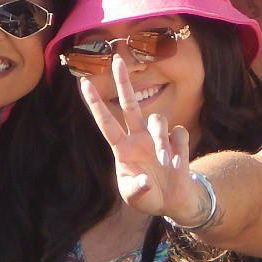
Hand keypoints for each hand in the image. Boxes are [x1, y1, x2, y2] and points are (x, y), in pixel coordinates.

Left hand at [77, 56, 207, 223]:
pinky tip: (177, 162)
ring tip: (165, 162)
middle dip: (124, 82)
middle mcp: (138, 137)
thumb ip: (136, 190)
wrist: (173, 202)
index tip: (83, 83)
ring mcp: (158, 137)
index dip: (95, 103)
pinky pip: (177, 134)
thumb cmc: (148, 196)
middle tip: (117, 60)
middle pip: (130, 104)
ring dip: (162, 142)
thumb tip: (144, 180)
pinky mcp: (177, 140)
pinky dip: (177, 148)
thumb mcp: (136, 198)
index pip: (106, 122)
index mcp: (122, 148)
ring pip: (158, 120)